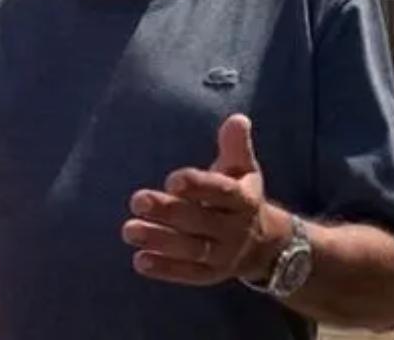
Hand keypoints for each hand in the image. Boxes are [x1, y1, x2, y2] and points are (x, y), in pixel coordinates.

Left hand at [122, 115, 290, 285]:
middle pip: (200, 220)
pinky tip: (139, 260)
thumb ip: (235, 146)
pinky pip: (188, 273)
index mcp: (243, 199)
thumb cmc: (241, 195)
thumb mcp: (243, 169)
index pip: (221, 192)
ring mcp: (224, 254)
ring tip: (128, 230)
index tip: (172, 180)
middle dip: (169, 211)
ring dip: (160, 240)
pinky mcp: (211, 275)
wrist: (264, 243)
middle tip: (137, 199)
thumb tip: (238, 118)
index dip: (199, 186)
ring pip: (192, 248)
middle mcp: (235, 228)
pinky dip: (165, 268)